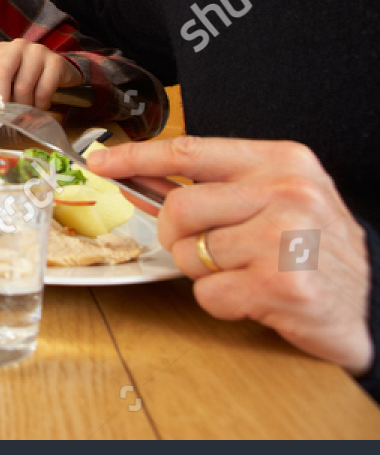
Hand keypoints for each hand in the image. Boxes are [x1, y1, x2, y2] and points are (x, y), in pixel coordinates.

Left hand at [0, 39, 82, 109]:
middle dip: (0, 96)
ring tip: (26, 110)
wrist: (59, 68)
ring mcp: (37, 52)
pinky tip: (41, 106)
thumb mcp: (8, 77)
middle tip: (1, 112)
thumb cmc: (26, 74)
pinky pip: (44, 89)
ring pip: (24, 86)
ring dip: (24, 105)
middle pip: (2, 73)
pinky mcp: (55, 62)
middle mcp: (16, 47)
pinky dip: (41, 104)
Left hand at [89, 136, 373, 375]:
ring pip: (191, 255)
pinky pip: (210, 294)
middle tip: (206, 252)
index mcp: (281, 162)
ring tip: (248, 273)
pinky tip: (258, 297)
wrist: (376, 303)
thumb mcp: (277, 199)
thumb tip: (140, 174)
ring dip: (207, 274)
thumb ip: (215, 186)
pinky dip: (223, 303)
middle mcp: (286, 192)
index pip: (190, 151)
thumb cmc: (316, 250)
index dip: (137, 157)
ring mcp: (286, 238)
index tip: (101, 161)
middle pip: (179, 209)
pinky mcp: (283, 285)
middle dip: (178, 239)